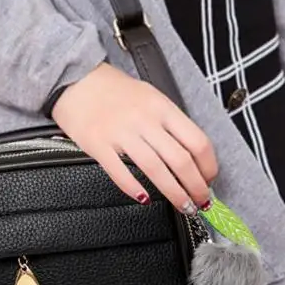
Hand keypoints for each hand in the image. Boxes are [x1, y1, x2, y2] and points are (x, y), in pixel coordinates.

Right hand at [51, 62, 217, 212]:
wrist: (75, 79)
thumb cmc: (112, 89)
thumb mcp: (149, 95)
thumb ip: (168, 121)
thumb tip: (190, 152)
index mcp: (161, 107)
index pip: (197, 141)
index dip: (208, 166)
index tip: (209, 179)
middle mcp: (144, 120)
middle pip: (180, 160)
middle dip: (195, 187)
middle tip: (200, 201)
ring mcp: (120, 133)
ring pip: (155, 170)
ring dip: (174, 193)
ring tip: (182, 205)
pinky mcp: (98, 144)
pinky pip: (120, 172)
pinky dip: (134, 189)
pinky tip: (143, 198)